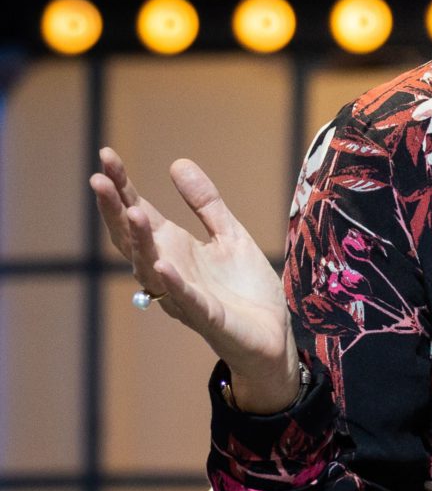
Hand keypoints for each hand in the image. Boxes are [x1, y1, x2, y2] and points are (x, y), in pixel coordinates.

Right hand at [88, 147, 295, 410]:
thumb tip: (176, 163)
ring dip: (140, 241)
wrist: (273, 334)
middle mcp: (169, 270)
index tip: (107, 156)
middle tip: (99, 178)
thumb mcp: (229, 234)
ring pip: (151, 267)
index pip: (138, 213)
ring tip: (132, 212)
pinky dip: (172, 283)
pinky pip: (185, 299)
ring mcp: (184, 295)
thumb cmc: (245, 288)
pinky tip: (162, 264)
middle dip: (115, 209)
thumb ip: (205, 203)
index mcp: (173, 248)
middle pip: (132, 238)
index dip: (122, 187)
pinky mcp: (207, 316)